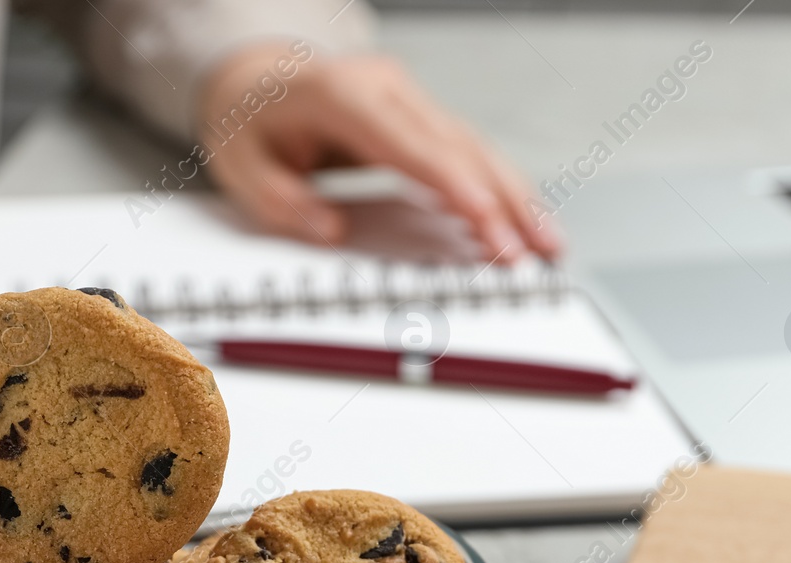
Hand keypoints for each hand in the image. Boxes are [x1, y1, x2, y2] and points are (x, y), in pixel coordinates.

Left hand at [199, 44, 558, 262]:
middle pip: (457, 148)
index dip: (454, 185)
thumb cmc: (251, 124)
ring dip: (514, 197)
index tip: (486, 222)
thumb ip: (284, 203)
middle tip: (531, 252)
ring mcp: (409, 99)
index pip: (411, 145)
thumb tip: (329, 232)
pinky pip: (467, 153)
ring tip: (548, 243)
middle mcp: (386, 88)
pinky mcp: (420, 117)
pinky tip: (524, 220)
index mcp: (343, 94)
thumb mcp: (243, 169)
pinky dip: (499, 188)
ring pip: (475, 148)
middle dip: (500, 203)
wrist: (256, 81)